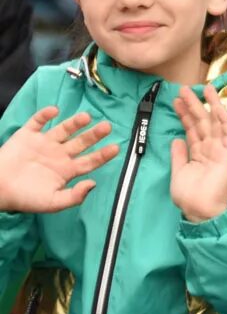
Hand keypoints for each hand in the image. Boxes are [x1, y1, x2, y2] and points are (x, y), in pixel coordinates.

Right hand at [0, 108, 117, 212]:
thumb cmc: (24, 198)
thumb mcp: (52, 203)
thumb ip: (74, 196)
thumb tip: (93, 184)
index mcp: (66, 170)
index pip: (90, 161)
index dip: (102, 155)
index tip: (115, 148)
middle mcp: (59, 154)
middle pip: (81, 142)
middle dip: (94, 135)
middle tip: (107, 127)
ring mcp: (44, 143)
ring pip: (63, 129)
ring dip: (74, 123)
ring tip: (86, 117)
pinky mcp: (27, 135)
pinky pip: (38, 122)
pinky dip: (45, 115)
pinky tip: (54, 110)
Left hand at [170, 85, 226, 222]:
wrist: (200, 210)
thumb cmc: (189, 196)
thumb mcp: (178, 172)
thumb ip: (179, 155)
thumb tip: (177, 139)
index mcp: (199, 153)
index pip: (192, 129)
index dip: (184, 115)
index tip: (176, 102)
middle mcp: (211, 148)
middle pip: (201, 122)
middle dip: (193, 105)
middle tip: (182, 90)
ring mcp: (221, 149)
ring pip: (213, 123)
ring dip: (207, 106)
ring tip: (198, 90)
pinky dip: (222, 118)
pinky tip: (216, 105)